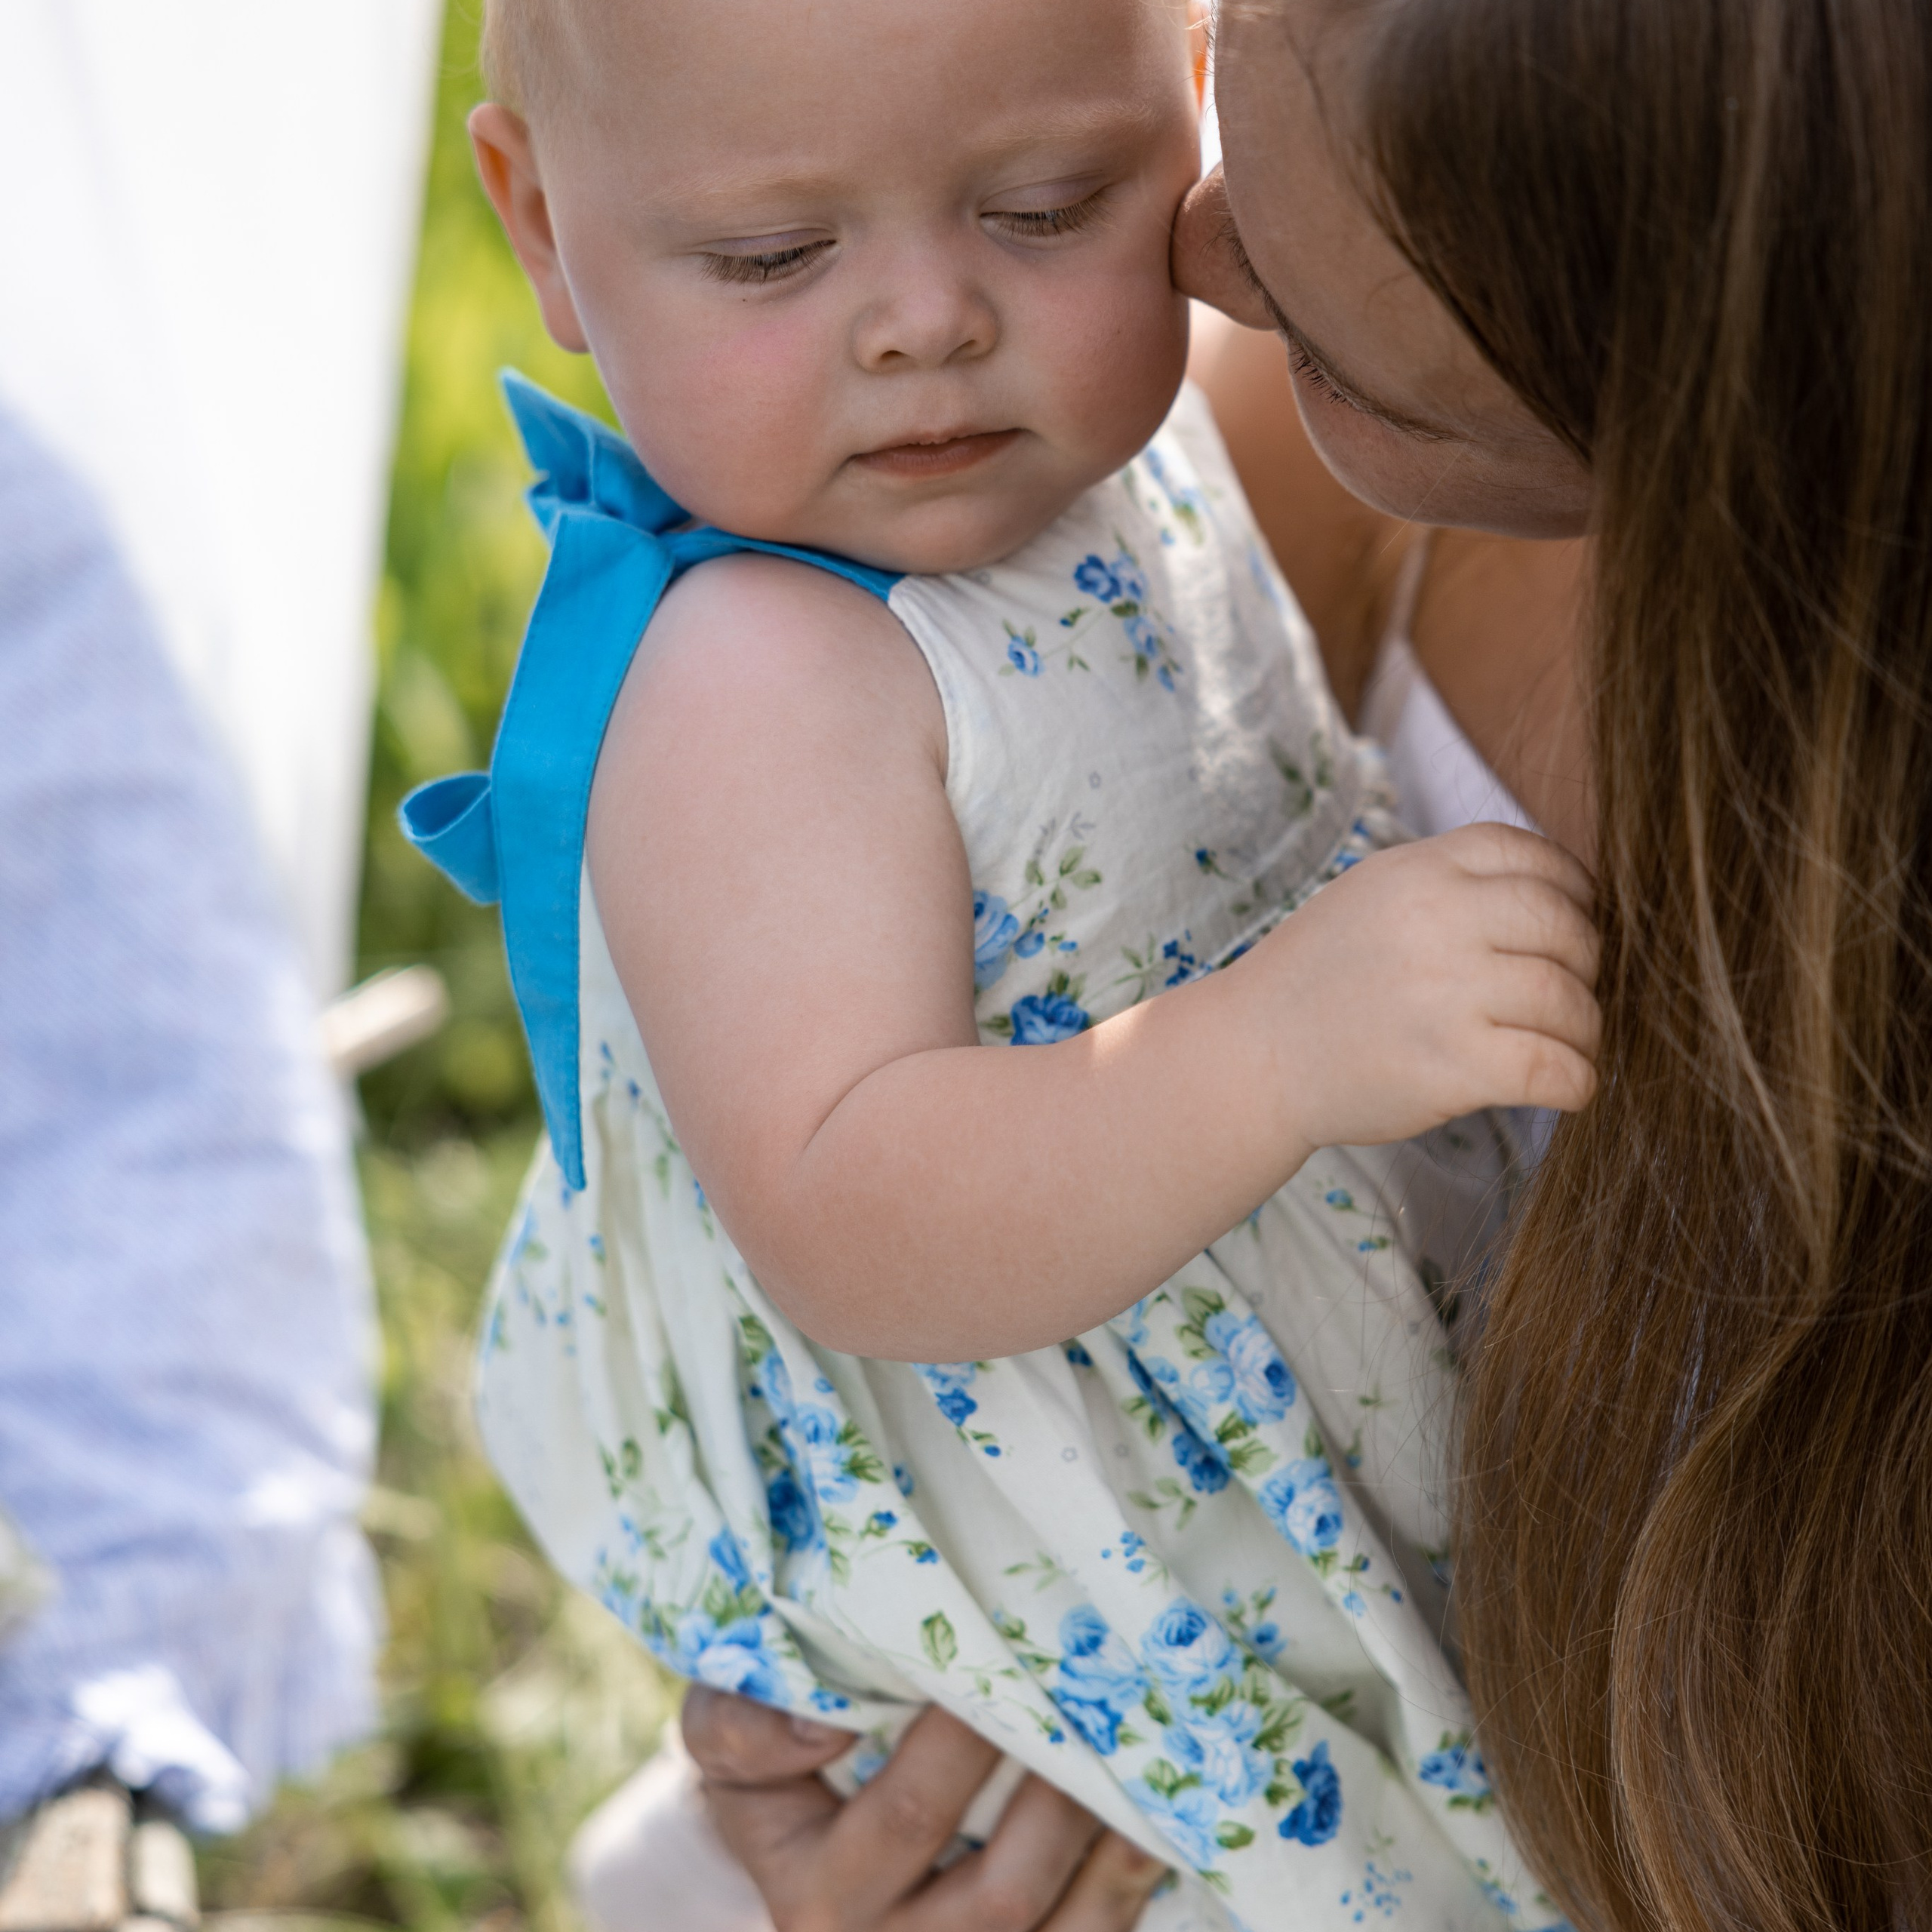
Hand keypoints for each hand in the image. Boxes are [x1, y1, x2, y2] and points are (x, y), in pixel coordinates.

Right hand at [682, 1687, 1168, 1930]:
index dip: (964, 1748)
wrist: (796, 1853)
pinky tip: (1156, 1813)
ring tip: (1135, 1743)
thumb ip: (743, 1725)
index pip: (904, 1818)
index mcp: (809, 1892)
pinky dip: (1129, 1883)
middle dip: (1058, 1784)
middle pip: (998, 1890)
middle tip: (1093, 1688)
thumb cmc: (774, 1768)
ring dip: (1108, 1839)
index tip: (1002, 1662)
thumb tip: (823, 1725)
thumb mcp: (725, 1735)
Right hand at [1262, 820, 1600, 1152]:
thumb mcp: (1371, 894)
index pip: (1535, 856)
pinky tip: (1566, 1086)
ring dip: (1586, 1028)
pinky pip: (1555, 1069)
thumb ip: (1450, 883)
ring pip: (1570, 1001)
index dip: (1573, 891)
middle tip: (1569, 991)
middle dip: (1586, 962)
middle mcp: (1437, 922)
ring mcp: (1445, 994)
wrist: (1253, 1054)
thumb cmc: (1317, 978)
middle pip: (1565, 927)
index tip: (1573, 924)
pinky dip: (1578, 1082)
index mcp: (1420, 871)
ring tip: (1569, 1044)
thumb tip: (1554, 897)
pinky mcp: (1452, 1066)